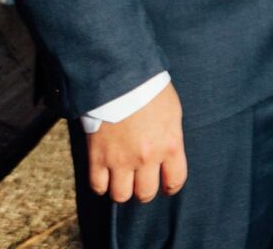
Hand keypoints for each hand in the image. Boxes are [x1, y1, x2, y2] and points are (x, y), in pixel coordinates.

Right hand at [87, 82, 184, 203]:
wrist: (119, 78)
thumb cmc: (150, 90)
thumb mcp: (173, 112)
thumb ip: (172, 137)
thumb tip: (168, 153)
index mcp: (170, 145)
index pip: (175, 181)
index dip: (171, 186)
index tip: (167, 185)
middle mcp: (147, 158)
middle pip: (146, 193)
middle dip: (145, 190)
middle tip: (142, 182)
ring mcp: (120, 160)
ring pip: (121, 195)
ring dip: (122, 190)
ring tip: (122, 180)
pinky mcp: (97, 158)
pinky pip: (98, 186)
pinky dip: (101, 185)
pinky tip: (105, 177)